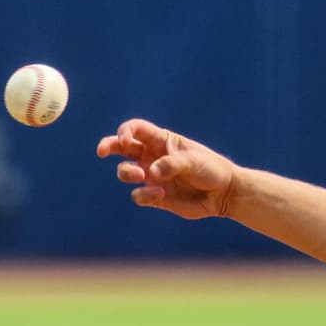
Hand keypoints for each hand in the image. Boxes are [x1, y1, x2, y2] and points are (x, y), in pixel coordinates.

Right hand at [97, 119, 241, 219]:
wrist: (224, 194)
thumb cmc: (211, 169)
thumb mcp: (194, 161)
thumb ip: (172, 164)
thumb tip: (150, 173)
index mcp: (162, 140)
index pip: (136, 129)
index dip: (125, 131)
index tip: (124, 140)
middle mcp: (152, 156)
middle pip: (121, 147)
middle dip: (108, 146)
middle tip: (101, 151)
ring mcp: (152, 176)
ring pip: (125, 171)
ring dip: (127, 173)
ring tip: (141, 175)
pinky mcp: (155, 196)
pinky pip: (138, 195)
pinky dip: (144, 194)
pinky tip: (160, 193)